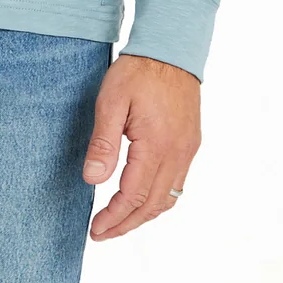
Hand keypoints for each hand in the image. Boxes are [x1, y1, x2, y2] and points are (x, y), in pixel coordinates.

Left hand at [83, 53, 200, 239]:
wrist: (171, 48)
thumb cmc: (139, 71)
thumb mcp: (111, 101)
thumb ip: (103, 143)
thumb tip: (93, 180)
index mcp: (156, 146)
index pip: (133, 196)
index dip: (113, 217)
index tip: (95, 230)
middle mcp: (177, 153)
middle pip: (152, 205)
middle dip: (126, 224)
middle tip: (102, 233)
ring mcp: (187, 150)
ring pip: (168, 198)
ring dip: (143, 215)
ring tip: (120, 221)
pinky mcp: (190, 143)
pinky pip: (177, 183)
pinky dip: (159, 199)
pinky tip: (143, 198)